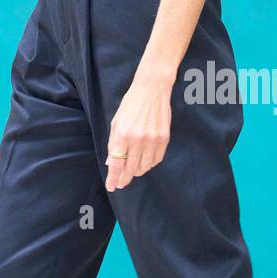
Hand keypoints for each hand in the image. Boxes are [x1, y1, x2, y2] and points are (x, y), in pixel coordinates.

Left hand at [105, 73, 172, 190]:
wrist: (152, 90)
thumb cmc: (131, 105)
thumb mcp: (116, 122)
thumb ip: (113, 144)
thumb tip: (112, 164)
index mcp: (123, 134)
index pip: (117, 164)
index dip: (114, 178)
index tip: (112, 187)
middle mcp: (138, 139)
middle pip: (131, 169)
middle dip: (124, 178)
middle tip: (121, 182)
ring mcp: (153, 140)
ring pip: (144, 167)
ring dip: (137, 171)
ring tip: (132, 169)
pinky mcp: (164, 138)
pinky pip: (156, 160)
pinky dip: (149, 164)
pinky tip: (144, 160)